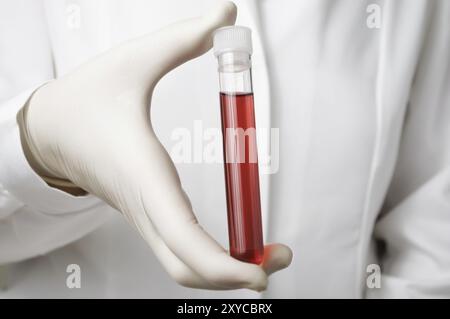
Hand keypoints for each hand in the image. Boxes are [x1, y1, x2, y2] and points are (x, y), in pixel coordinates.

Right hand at [17, 1, 291, 290]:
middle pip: (187, 268)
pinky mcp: (147, 215)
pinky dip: (210, 258)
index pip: (182, 237)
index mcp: (143, 175)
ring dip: (226, 269)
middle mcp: (144, 206)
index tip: (260, 272)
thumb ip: (181, 39)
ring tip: (266, 254)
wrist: (47, 130)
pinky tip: (237, 244)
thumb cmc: (84, 100)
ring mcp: (144, 216)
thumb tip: (227, 15)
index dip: (221, 265)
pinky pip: (179, 249)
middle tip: (278, 259)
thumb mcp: (133, 61)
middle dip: (234, 275)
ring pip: (183, 265)